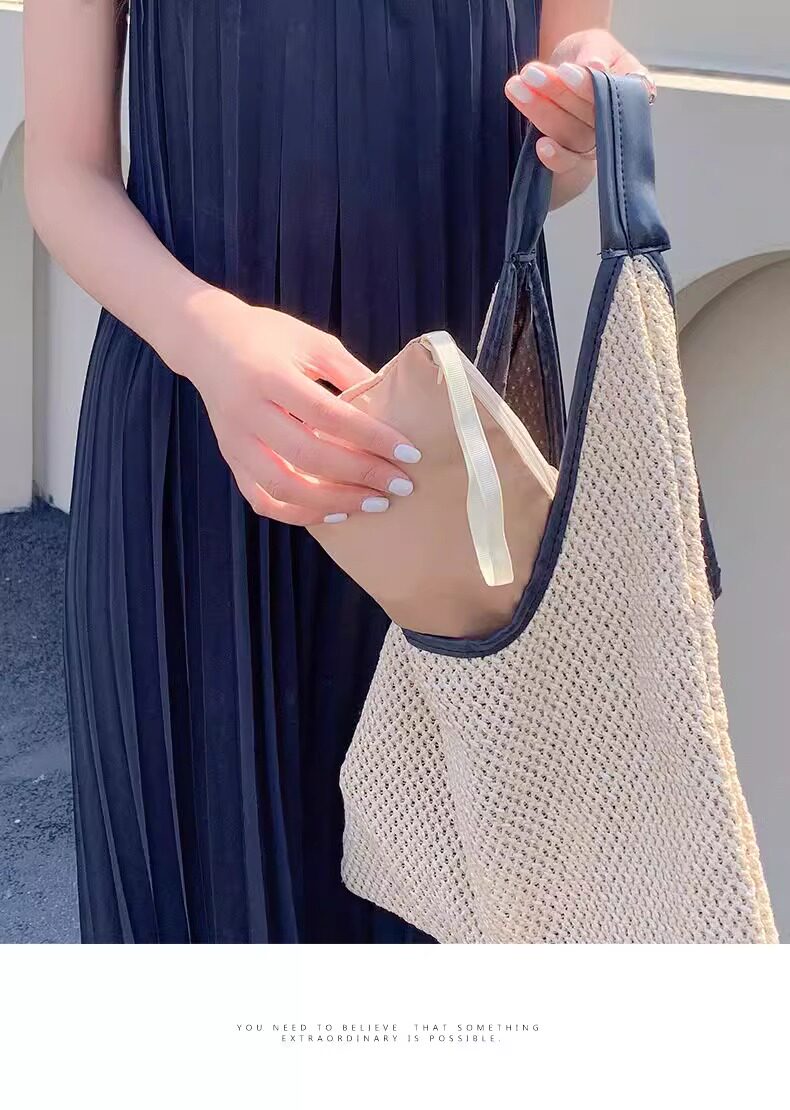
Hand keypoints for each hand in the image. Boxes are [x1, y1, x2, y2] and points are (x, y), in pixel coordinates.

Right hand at [167, 289, 420, 524]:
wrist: (206, 340)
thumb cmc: (267, 337)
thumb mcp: (312, 342)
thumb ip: (350, 374)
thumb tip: (392, 412)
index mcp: (270, 375)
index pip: (328, 415)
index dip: (372, 438)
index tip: (409, 453)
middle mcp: (248, 412)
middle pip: (308, 456)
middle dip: (361, 476)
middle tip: (401, 486)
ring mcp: (235, 441)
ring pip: (284, 488)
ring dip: (334, 502)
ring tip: (374, 504)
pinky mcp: (231, 459)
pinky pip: (263, 500)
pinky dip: (300, 514)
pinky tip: (334, 513)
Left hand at [504, 30, 650, 207]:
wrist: (571, 63)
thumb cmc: (589, 52)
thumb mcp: (595, 42)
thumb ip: (597, 53)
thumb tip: (596, 66)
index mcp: (634, 92)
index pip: (613, 94)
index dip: (587, 86)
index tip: (564, 71)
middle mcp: (617, 123)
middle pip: (589, 116)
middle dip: (557, 94)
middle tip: (531, 74)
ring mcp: (595, 142)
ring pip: (571, 134)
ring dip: (541, 112)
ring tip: (517, 86)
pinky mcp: (574, 157)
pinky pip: (567, 164)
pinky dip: (554, 156)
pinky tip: (539, 146)